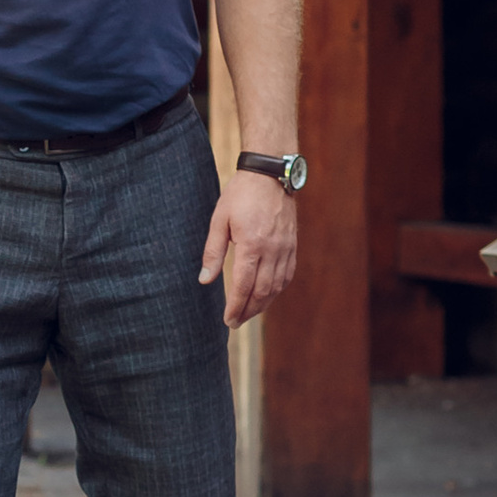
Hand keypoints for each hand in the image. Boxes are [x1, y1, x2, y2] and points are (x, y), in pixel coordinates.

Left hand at [199, 168, 298, 326]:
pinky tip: (267, 295)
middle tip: (236, 322)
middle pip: (262, 291)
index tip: (228, 320)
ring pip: (277, 286)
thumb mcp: (219, 220)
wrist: (270, 174)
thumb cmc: (240, 195)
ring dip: (263, 304)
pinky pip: (287, 275)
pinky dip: (277, 289)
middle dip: (248, 310)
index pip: (243, 285)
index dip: (236, 306)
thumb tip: (204, 281)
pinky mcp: (292, 245)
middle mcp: (272, 249)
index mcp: (252, 244)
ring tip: (248, 313)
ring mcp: (286, 248)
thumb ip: (213, 252)